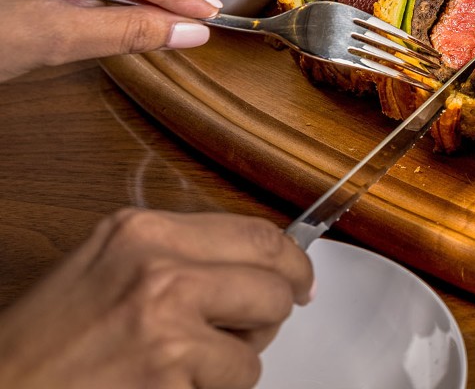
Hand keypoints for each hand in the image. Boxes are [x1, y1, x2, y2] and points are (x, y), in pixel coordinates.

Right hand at [0, 209, 313, 387]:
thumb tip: (252, 263)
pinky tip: (164, 386)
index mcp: (143, 232)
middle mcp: (158, 268)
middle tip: (248, 332)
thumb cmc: (45, 341)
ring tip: (182, 366)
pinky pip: (234, 385)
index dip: (291, 263)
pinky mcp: (170, 374)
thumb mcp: (107, 267)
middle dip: (270, 315)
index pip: (258, 235)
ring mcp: (166, 323)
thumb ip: (177, 256)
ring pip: (259, 344)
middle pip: (275, 284)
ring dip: (234, 363)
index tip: (299, 280)